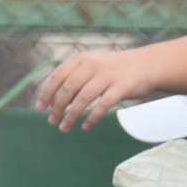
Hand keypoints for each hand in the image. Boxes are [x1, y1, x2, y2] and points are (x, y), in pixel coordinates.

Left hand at [36, 48, 157, 132]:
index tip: (40, 108)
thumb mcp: (94, 65)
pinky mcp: (122, 87)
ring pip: (83, 98)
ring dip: (71, 115)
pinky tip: (86, 127)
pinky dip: (92, 118)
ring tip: (64, 128)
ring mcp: (109, 75)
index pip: (58, 75)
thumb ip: (74, 78)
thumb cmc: (114, 69)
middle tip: (52, 121)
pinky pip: (103, 105)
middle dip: (57, 107)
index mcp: (83, 59)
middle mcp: (94, 65)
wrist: (147, 65)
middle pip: (68, 88)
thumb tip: (52, 101)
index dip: (47, 92)